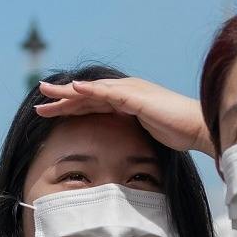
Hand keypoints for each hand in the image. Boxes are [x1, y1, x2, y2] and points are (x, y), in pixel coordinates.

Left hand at [35, 77, 212, 157]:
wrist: (197, 127)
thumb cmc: (177, 132)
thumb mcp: (147, 132)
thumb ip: (132, 132)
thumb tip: (121, 147)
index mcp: (126, 100)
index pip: (92, 102)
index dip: (70, 105)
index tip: (50, 109)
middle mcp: (126, 91)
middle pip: (87, 94)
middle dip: (62, 96)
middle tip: (40, 95)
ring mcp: (130, 91)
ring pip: (91, 91)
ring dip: (68, 92)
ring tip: (47, 92)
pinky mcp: (135, 97)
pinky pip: (107, 92)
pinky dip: (89, 90)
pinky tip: (73, 89)